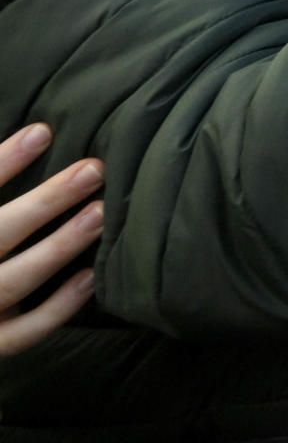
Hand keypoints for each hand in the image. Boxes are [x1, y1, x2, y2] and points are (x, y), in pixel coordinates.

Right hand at [0, 126, 99, 358]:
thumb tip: (36, 136)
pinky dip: (58, 307)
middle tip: (94, 169)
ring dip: (58, 247)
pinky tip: (92, 276)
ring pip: (13, 282)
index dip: (1, 163)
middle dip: (44, 202)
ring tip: (100, 212)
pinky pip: (24, 332)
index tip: (42, 132)